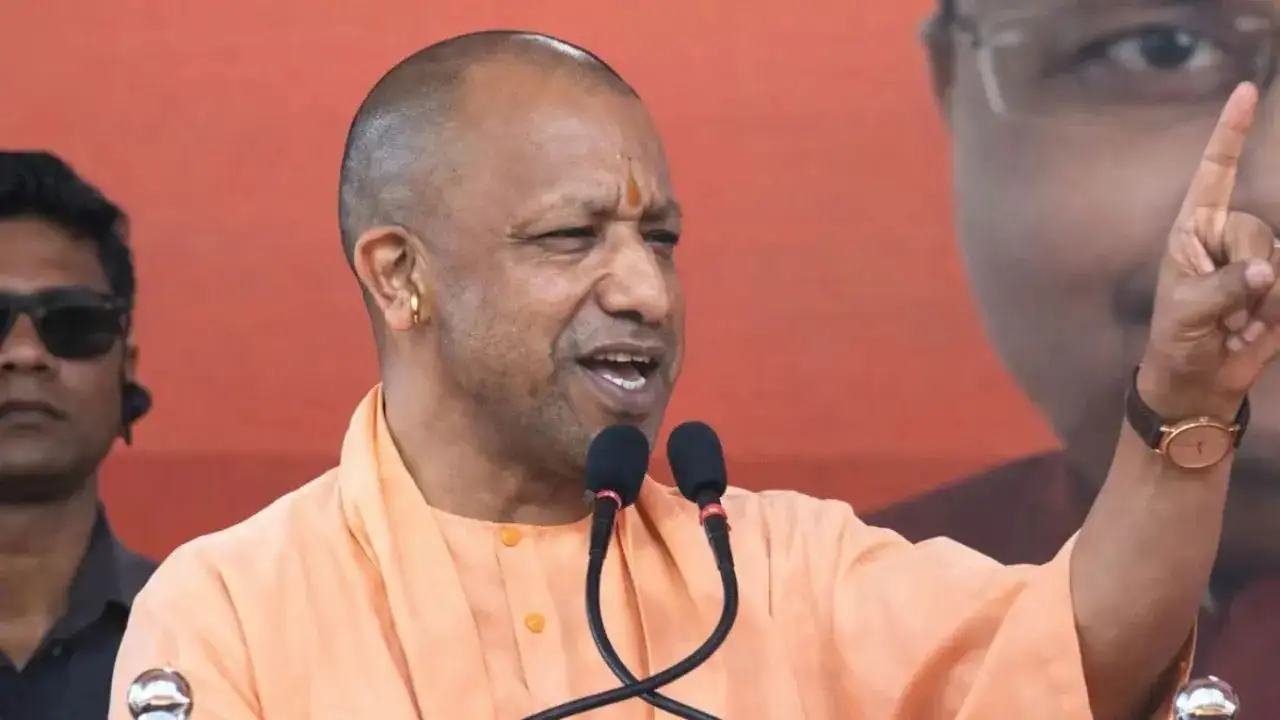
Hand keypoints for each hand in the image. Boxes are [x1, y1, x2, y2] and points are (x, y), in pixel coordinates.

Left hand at [1140, 82, 1279, 419]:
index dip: (1230, 133)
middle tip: (1219, 310)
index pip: (1214, 172)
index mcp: (1193, 229)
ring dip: (1261, 303)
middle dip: (1243, 276)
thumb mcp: (1187, 312)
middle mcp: (1230, 236)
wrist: (1199, 379)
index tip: (1245, 91)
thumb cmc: (1177, 339)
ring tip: (1234, 323)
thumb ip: (1223, 288)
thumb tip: (1266, 271)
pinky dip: (1277, 312)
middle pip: (1256, 233)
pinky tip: (1255, 330)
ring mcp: (1261, 260)